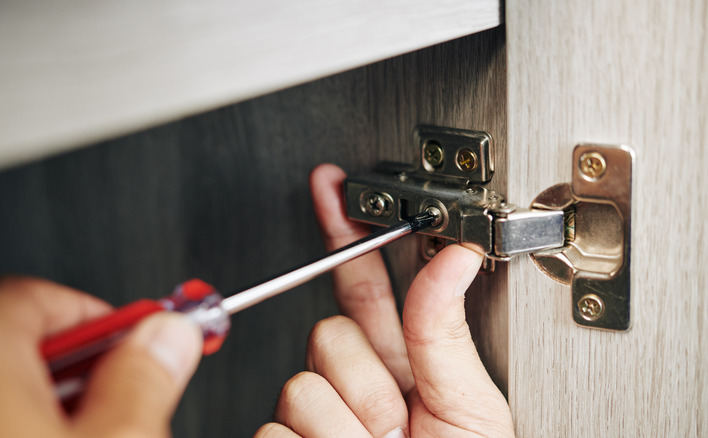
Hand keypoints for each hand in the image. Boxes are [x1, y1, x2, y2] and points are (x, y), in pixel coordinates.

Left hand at [0, 276, 202, 437]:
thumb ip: (146, 376)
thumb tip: (169, 337)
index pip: (42, 293)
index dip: (107, 316)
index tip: (143, 339)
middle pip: (20, 337)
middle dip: (83, 365)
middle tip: (121, 398)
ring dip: (51, 400)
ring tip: (88, 433)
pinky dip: (12, 421)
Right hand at [256, 164, 513, 436]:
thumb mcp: (471, 413)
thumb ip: (445, 334)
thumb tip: (452, 257)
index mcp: (406, 366)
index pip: (364, 284)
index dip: (346, 232)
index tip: (333, 187)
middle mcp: (357, 386)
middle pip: (328, 333)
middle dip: (364, 380)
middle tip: (395, 422)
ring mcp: (317, 421)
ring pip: (301, 387)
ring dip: (346, 430)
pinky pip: (275, 431)